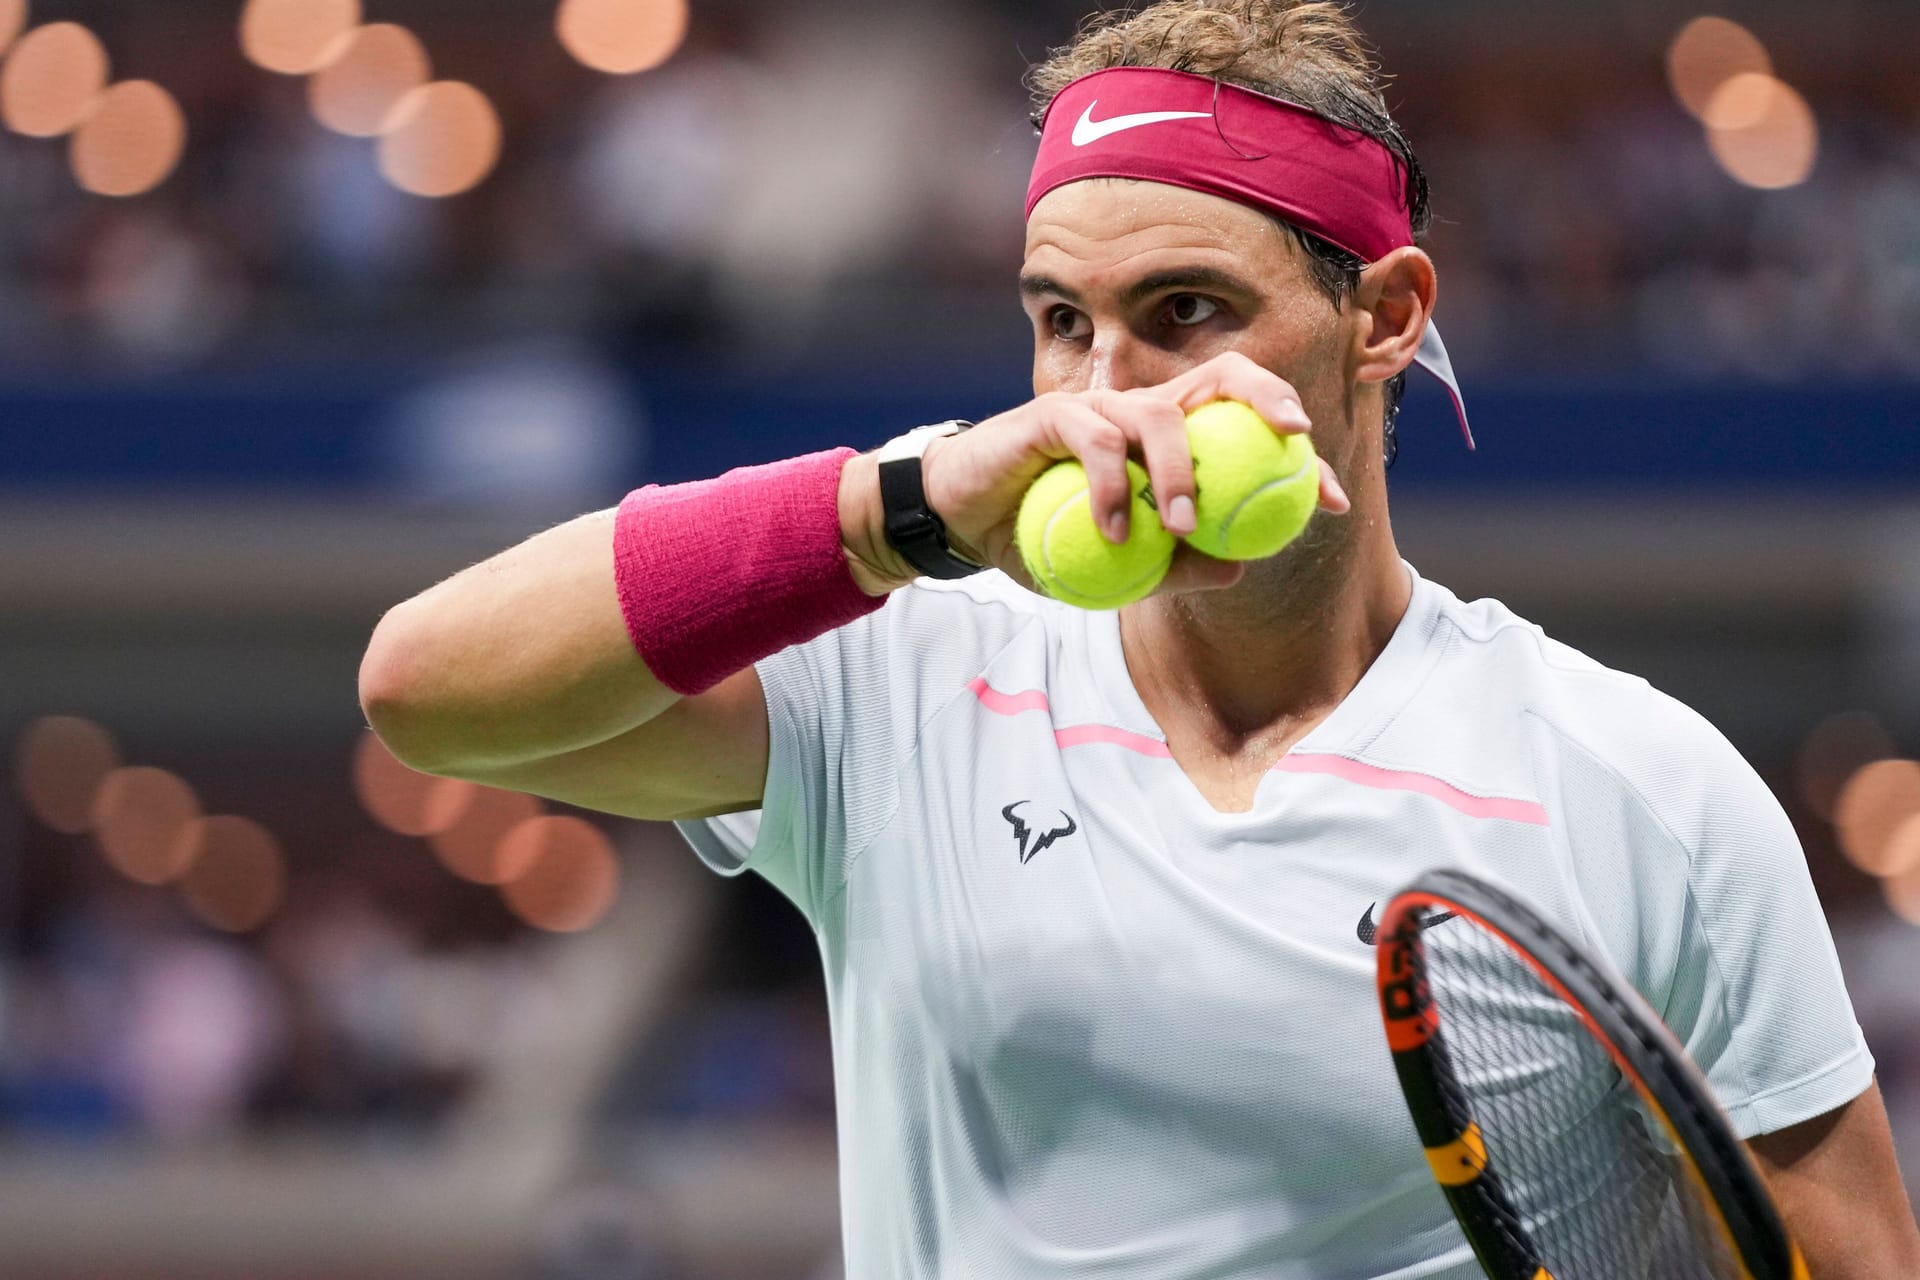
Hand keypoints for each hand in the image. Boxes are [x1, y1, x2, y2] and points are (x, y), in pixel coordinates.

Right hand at [921, 352, 1350, 596]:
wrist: (965, 523)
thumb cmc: (1046, 537)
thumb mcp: (1119, 568)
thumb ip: (1174, 567)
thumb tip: (1241, 568)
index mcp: (1171, 437)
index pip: (1246, 424)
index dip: (1297, 455)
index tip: (1334, 499)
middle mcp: (1143, 409)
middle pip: (1221, 377)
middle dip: (1268, 398)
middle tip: (1294, 442)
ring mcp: (1100, 407)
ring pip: (1161, 414)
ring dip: (1180, 471)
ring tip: (1180, 526)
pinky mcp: (1053, 415)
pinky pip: (1096, 440)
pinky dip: (1111, 486)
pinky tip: (1113, 530)